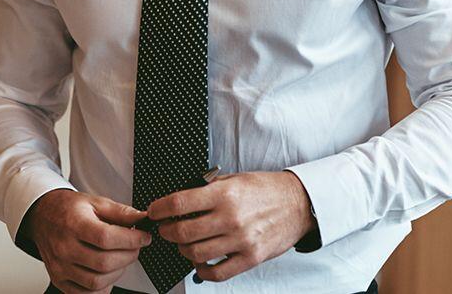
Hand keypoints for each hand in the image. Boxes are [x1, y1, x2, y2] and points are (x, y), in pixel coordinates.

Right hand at [21, 189, 151, 292]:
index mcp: (74, 224)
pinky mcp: (59, 280)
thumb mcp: (96, 202)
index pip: (106, 238)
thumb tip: (142, 219)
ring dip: (118, 272)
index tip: (145, 237)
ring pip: (95, 282)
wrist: (44, 217)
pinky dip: (102, 287)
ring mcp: (60, 267)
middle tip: (136, 247)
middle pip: (103, 263)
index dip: (130, 240)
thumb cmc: (70, 209)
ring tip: (123, 258)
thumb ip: (120, 211)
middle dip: (128, 256)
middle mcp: (64, 248)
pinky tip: (108, 272)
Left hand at [147, 171, 315, 282]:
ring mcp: (240, 240)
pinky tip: (199, 262)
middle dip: (166, 231)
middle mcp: (230, 217)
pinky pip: (216, 273)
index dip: (160, 208)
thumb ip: (209, 188)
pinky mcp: (250, 258)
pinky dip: (202, 270)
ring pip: (195, 253)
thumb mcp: (235, 178)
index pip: (180, 203)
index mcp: (224, 193)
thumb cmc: (265, 189)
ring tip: (182, 243)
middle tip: (164, 228)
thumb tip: (181, 200)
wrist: (297, 202)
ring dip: (182, 250)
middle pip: (182, 232)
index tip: (154, 210)